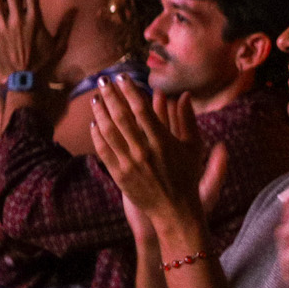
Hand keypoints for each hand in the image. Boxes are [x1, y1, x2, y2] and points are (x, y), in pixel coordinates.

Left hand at [88, 75, 223, 227]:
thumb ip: (187, 119)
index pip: (142, 109)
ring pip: (109, 131)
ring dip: (100, 112)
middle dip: (110, 95)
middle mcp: (144, 151)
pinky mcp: (119, 175)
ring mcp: (129, 163)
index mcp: (163, 142)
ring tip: (96, 98)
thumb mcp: (193, 147)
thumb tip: (184, 95)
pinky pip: (103, 150)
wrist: (174, 209)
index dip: (130, 91)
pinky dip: (97, 135)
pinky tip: (95, 123)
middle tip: (102, 80)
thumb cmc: (187, 176)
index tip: (122, 77)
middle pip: (121, 116)